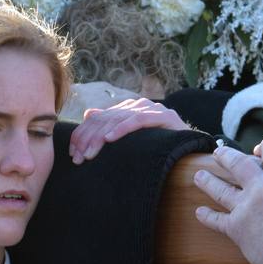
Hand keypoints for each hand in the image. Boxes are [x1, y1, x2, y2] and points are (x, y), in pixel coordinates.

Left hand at [70, 98, 190, 164]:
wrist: (190, 148)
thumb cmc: (158, 145)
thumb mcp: (130, 139)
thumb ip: (111, 124)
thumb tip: (89, 114)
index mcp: (127, 109)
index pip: (97, 119)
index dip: (82, 135)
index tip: (72, 154)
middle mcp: (137, 105)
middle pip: (104, 119)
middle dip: (88, 140)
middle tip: (78, 158)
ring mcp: (151, 108)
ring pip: (118, 120)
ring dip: (100, 138)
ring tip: (89, 153)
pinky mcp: (163, 115)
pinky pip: (138, 120)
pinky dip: (122, 128)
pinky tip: (109, 139)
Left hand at [193, 135, 262, 263]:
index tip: (262, 151)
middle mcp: (260, 187)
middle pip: (237, 163)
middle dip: (226, 156)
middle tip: (219, 153)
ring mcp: (244, 207)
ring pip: (220, 189)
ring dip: (208, 181)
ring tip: (199, 176)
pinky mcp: (235, 228)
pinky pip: (216, 220)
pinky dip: (207, 216)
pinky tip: (199, 212)